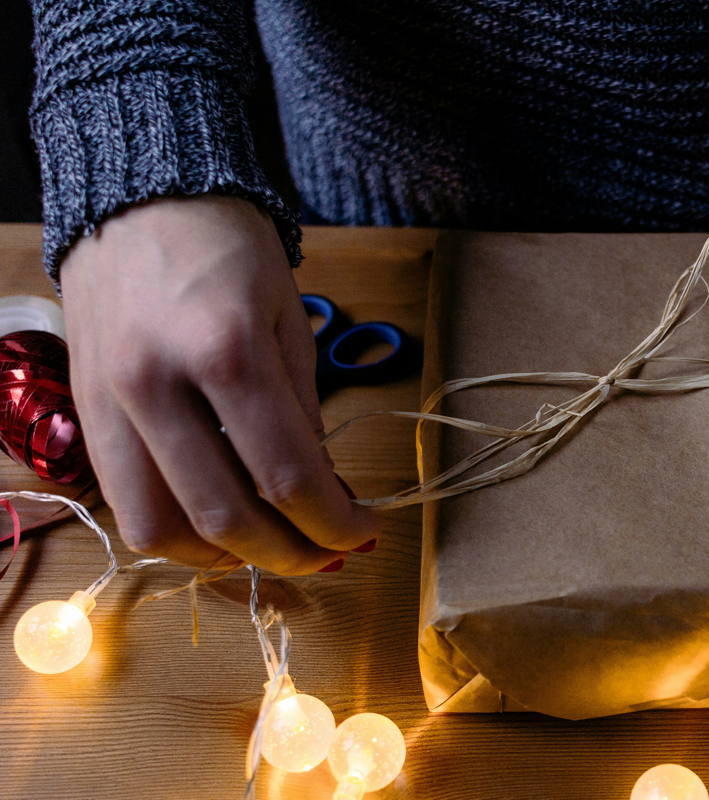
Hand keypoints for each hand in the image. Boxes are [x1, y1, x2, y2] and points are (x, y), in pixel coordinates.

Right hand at [61, 195, 378, 573]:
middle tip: (327, 554)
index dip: (333, 522)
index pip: (287, 474)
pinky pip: (124, 501)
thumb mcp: (291, 320)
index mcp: (227, 351)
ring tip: (270, 548)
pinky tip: (216, 526)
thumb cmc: (229, 250)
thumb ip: (303, 412)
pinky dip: (175, 532)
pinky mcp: (86, 411)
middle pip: (223, 515)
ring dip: (224, 558)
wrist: (139, 196)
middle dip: (288, 553)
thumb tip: (321, 491)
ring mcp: (110, 402)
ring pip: (159, 528)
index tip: (364, 533)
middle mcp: (158, 384)